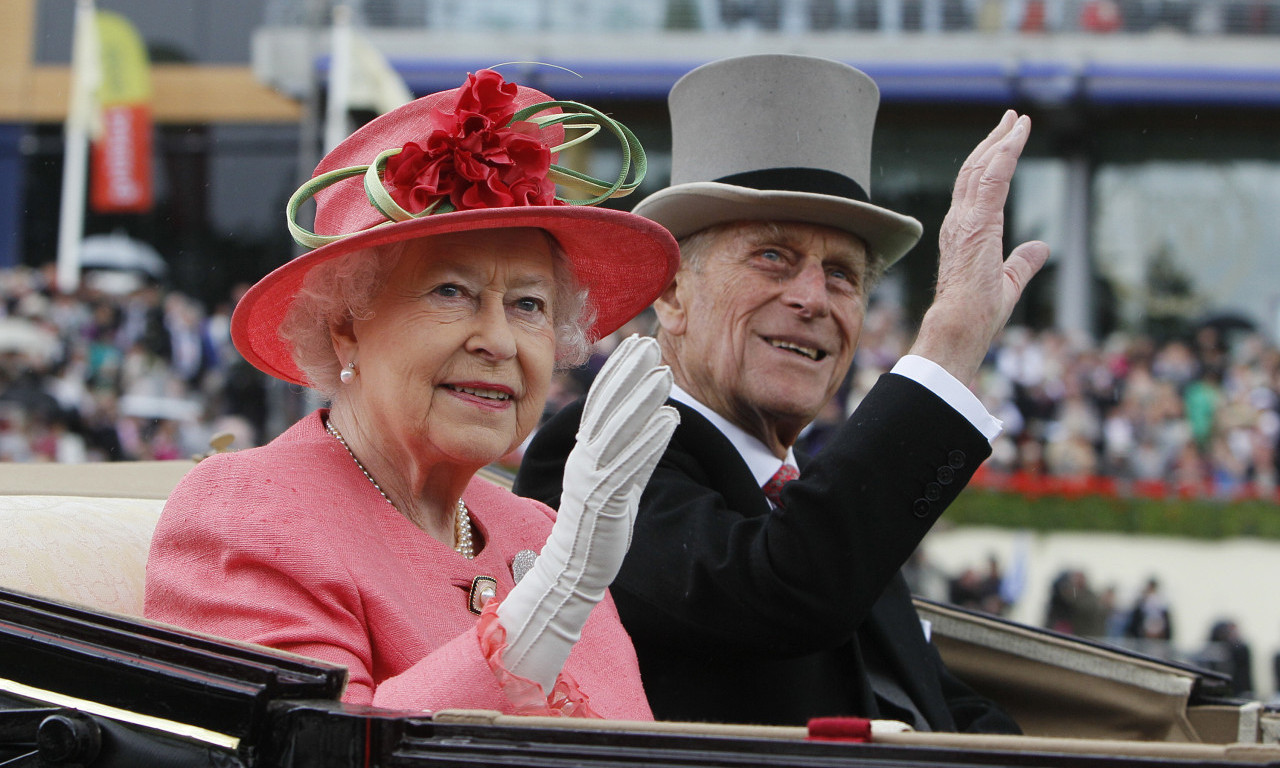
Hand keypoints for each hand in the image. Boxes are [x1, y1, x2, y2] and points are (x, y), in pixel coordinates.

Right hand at [496, 334, 677, 693]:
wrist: (573, 572)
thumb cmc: (596, 527)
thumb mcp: (614, 480)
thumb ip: (630, 451)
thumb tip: (654, 420)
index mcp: (584, 452)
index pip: (599, 402)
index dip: (618, 371)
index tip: (636, 344)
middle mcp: (585, 460)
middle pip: (607, 408)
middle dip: (628, 373)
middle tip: (650, 345)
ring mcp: (594, 480)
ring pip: (618, 432)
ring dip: (642, 400)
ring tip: (665, 374)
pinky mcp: (607, 502)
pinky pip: (630, 466)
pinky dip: (649, 441)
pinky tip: (669, 420)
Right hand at [909, 110, 1050, 385]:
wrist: (960, 326)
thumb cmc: (978, 314)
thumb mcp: (1008, 283)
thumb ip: (1023, 262)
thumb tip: (1040, 247)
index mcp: (964, 233)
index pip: (975, 189)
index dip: (990, 162)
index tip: (1006, 142)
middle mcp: (958, 221)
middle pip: (974, 170)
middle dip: (993, 142)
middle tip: (1011, 120)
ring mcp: (965, 220)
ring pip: (981, 167)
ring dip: (1001, 140)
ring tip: (1017, 120)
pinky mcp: (978, 222)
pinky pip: (992, 176)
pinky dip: (1006, 151)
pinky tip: (1018, 134)